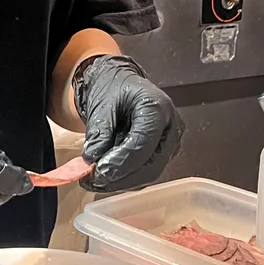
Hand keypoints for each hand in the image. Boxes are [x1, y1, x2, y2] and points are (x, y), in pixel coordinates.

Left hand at [73, 55, 181, 192]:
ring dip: (121, 181)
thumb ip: (99, 133)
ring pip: (149, 173)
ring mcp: (170, 141)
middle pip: (151, 165)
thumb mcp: (101, 105)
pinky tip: (105, 176)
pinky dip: (125, 178)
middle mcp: (171, 126)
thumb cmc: (114, 87)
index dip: (120, 162)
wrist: (120, 83)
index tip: (97, 172)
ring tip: (93, 180)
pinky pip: (146, 171)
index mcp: (158, 108)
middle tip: (92, 181)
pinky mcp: (163, 152)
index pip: (142, 144)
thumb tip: (92, 160)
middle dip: (120, 178)